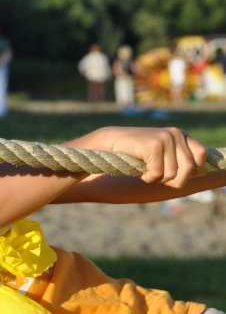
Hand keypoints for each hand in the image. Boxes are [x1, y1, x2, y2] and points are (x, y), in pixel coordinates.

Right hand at [71, 126, 207, 188]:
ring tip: (147, 171)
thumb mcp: (164, 156)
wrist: (112, 143)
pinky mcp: (154, 145)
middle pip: (189, 169)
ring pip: (173, 174)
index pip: (202, 155)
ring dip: (158, 179)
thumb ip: (182, 162)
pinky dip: (147, 177)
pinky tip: (140, 170)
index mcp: (181, 135)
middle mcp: (176, 134)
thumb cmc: (138, 154)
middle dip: (175, 180)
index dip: (193, 170)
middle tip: (158, 177)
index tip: (175, 174)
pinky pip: (158, 173)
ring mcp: (166, 138)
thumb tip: (201, 173)